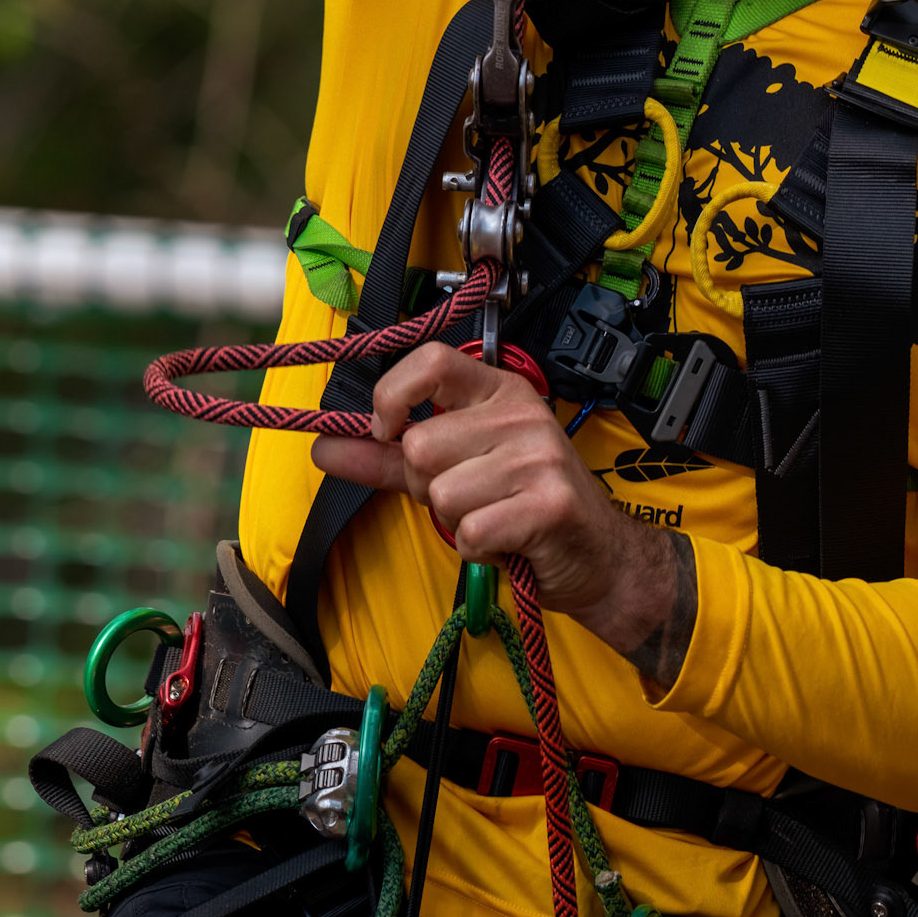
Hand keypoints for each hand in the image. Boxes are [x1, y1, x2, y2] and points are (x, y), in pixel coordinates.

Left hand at [311, 343, 698, 684]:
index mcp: (497, 390)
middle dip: (430, 486)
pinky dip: (478, 550)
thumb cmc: (521, 505)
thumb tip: (323, 446)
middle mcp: (521, 413)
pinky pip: (470, 532)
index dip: (393, 395)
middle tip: (470, 496)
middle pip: (422, 445)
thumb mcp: (453, 469)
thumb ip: (386, 458)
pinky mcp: (550, 502)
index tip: (387, 431)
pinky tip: (507, 541)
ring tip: (494, 517)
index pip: (431, 361)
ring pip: (443, 495)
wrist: (595, 555)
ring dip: (457, 522)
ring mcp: (539, 455)